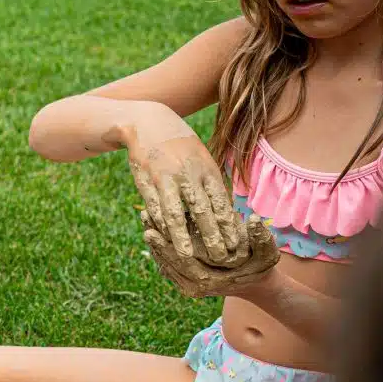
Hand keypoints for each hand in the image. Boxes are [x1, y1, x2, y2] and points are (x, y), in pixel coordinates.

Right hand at [127, 128, 242, 264]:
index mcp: (206, 169)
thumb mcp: (203, 159)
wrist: (149, 123)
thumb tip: (229, 212)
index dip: (229, 225)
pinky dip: (159, 225)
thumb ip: (213, 184)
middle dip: (211, 236)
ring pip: (174, 213)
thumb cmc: (182, 146)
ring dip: (180, 236)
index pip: (221, 202)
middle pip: (201, 210)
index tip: (237, 244)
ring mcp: (165, 178)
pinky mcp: (145, 182)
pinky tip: (164, 238)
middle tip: (220, 258)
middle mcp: (188, 174)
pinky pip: (154, 207)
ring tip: (186, 255)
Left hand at [143, 214, 278, 297]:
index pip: (182, 263)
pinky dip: (158, 246)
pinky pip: (167, 263)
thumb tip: (254, 219)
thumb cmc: (260, 265)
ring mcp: (187, 285)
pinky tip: (152, 225)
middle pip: (168, 262)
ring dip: (153, 240)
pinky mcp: (184, 280)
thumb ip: (262, 237)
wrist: (253, 282)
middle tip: (144, 216)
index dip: (165, 247)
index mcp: (210, 282)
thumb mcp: (267, 252)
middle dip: (155, 239)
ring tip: (145, 215)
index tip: (152, 229)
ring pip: (164, 262)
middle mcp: (195, 287)